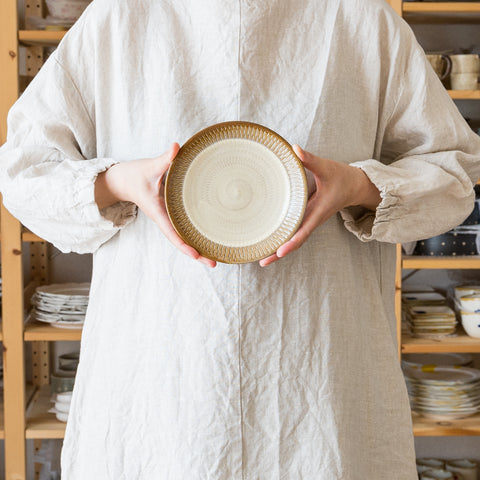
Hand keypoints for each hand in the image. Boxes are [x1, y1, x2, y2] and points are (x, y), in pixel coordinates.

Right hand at [95, 143, 216, 267]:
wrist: (123, 180)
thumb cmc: (135, 175)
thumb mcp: (150, 166)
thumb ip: (164, 159)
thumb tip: (176, 147)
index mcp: (159, 213)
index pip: (172, 234)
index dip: (184, 246)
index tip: (197, 256)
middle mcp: (165, 219)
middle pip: (181, 242)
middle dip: (197, 254)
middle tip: (215, 264)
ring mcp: (168, 218)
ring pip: (184, 238)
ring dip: (198, 248)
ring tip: (216, 257)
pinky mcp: (171, 214)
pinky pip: (184, 229)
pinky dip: (195, 236)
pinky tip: (209, 240)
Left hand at [259, 145, 380, 266]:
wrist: (355, 186)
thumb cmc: (342, 177)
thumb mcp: (327, 167)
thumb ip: (311, 160)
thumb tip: (295, 149)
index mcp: (318, 212)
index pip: (303, 231)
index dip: (291, 243)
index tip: (279, 252)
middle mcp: (313, 220)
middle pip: (295, 242)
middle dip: (279, 253)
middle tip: (261, 262)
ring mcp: (310, 221)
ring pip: (294, 240)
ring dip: (278, 250)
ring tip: (260, 258)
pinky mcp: (307, 219)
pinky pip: (294, 233)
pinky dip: (283, 240)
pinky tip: (269, 243)